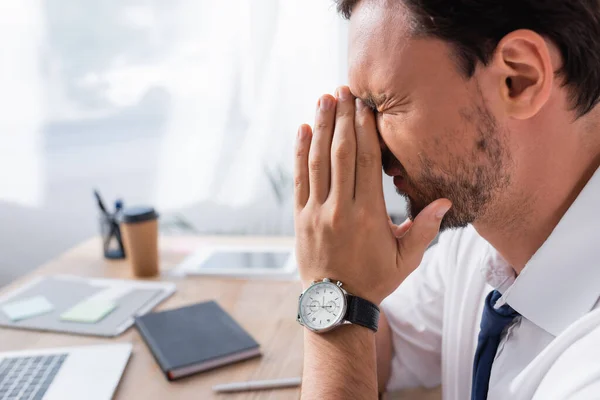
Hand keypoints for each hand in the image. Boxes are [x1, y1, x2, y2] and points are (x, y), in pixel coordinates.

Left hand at [294, 86, 451, 304]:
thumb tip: (446, 201)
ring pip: (317, 161)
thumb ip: (425, 229)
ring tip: (324, 99)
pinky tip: (302, 129)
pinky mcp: (300, 218)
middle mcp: (340, 209)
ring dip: (320, 127)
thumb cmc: (375, 280)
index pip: (365, 162)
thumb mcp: (406, 259)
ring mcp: (316, 212)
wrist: (336, 305)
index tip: (364, 105)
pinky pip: (300, 179)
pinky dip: (300, 153)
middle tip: (343, 90)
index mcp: (368, 215)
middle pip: (341, 153)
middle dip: (342, 118)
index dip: (364, 130)